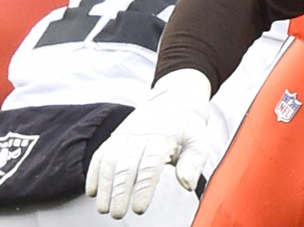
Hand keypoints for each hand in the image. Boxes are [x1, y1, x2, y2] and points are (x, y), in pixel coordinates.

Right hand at [86, 69, 210, 217]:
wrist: (174, 101)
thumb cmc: (187, 128)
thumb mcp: (198, 141)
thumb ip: (194, 162)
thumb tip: (187, 185)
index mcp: (163, 138)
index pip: (150, 165)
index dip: (143, 188)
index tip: (139, 208)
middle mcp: (140, 136)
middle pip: (125, 165)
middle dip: (119, 192)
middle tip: (118, 214)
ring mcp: (124, 135)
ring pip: (109, 161)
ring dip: (104, 186)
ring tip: (103, 208)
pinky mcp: (114, 137)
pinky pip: (100, 154)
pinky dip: (93, 173)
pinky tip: (92, 192)